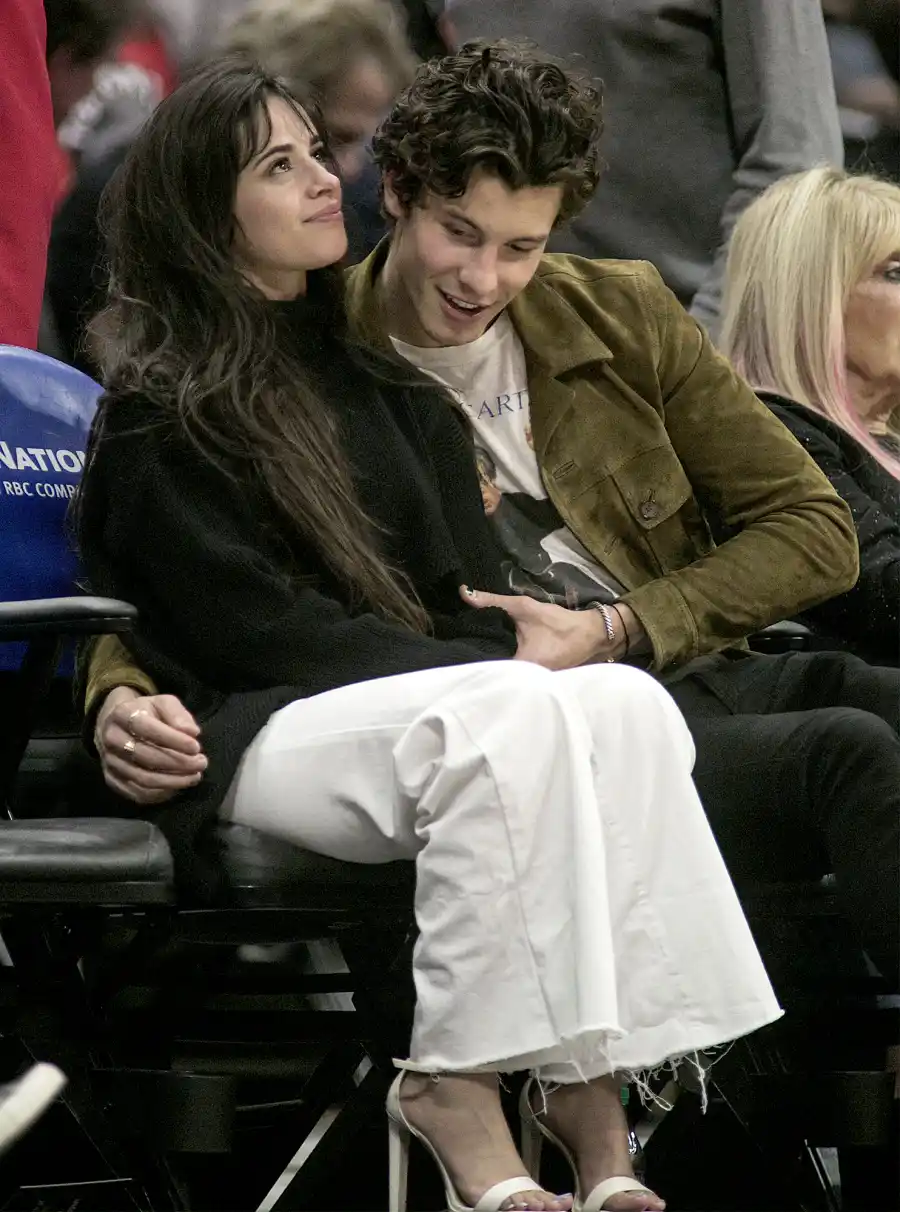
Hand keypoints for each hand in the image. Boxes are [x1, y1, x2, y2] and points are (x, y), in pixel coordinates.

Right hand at [95, 686, 206, 804]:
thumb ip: (178, 714)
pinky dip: (161, 793)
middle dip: (178, 762)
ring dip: (172, 781)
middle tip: (201, 763)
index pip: (146, 728)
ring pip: (142, 778)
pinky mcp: (112, 780)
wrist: (117, 725)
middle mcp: (111, 739)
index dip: (173, 740)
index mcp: (122, 714)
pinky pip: (137, 792)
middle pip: (145, 756)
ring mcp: (109, 762)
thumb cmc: (147, 713)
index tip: (196, 747)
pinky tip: (179, 786)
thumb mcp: (163, 703)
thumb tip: (192, 733)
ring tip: (194, 776)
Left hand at [461, 586, 624, 668]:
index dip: (471, 659)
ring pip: (504, 677)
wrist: (590, 634)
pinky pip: (515, 678)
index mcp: (522, 666)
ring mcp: (533, 685)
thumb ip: (493, 601)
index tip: (456, 648)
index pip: (487, 667)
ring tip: (472, 653)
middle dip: (480, 662)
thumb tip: (465, 593)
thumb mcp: (525, 608)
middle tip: (461, 647)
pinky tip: (496, 659)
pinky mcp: (537, 683)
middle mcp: (526, 682)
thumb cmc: (558, 623)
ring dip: (493, 666)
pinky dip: (506, 669)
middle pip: (493, 674)